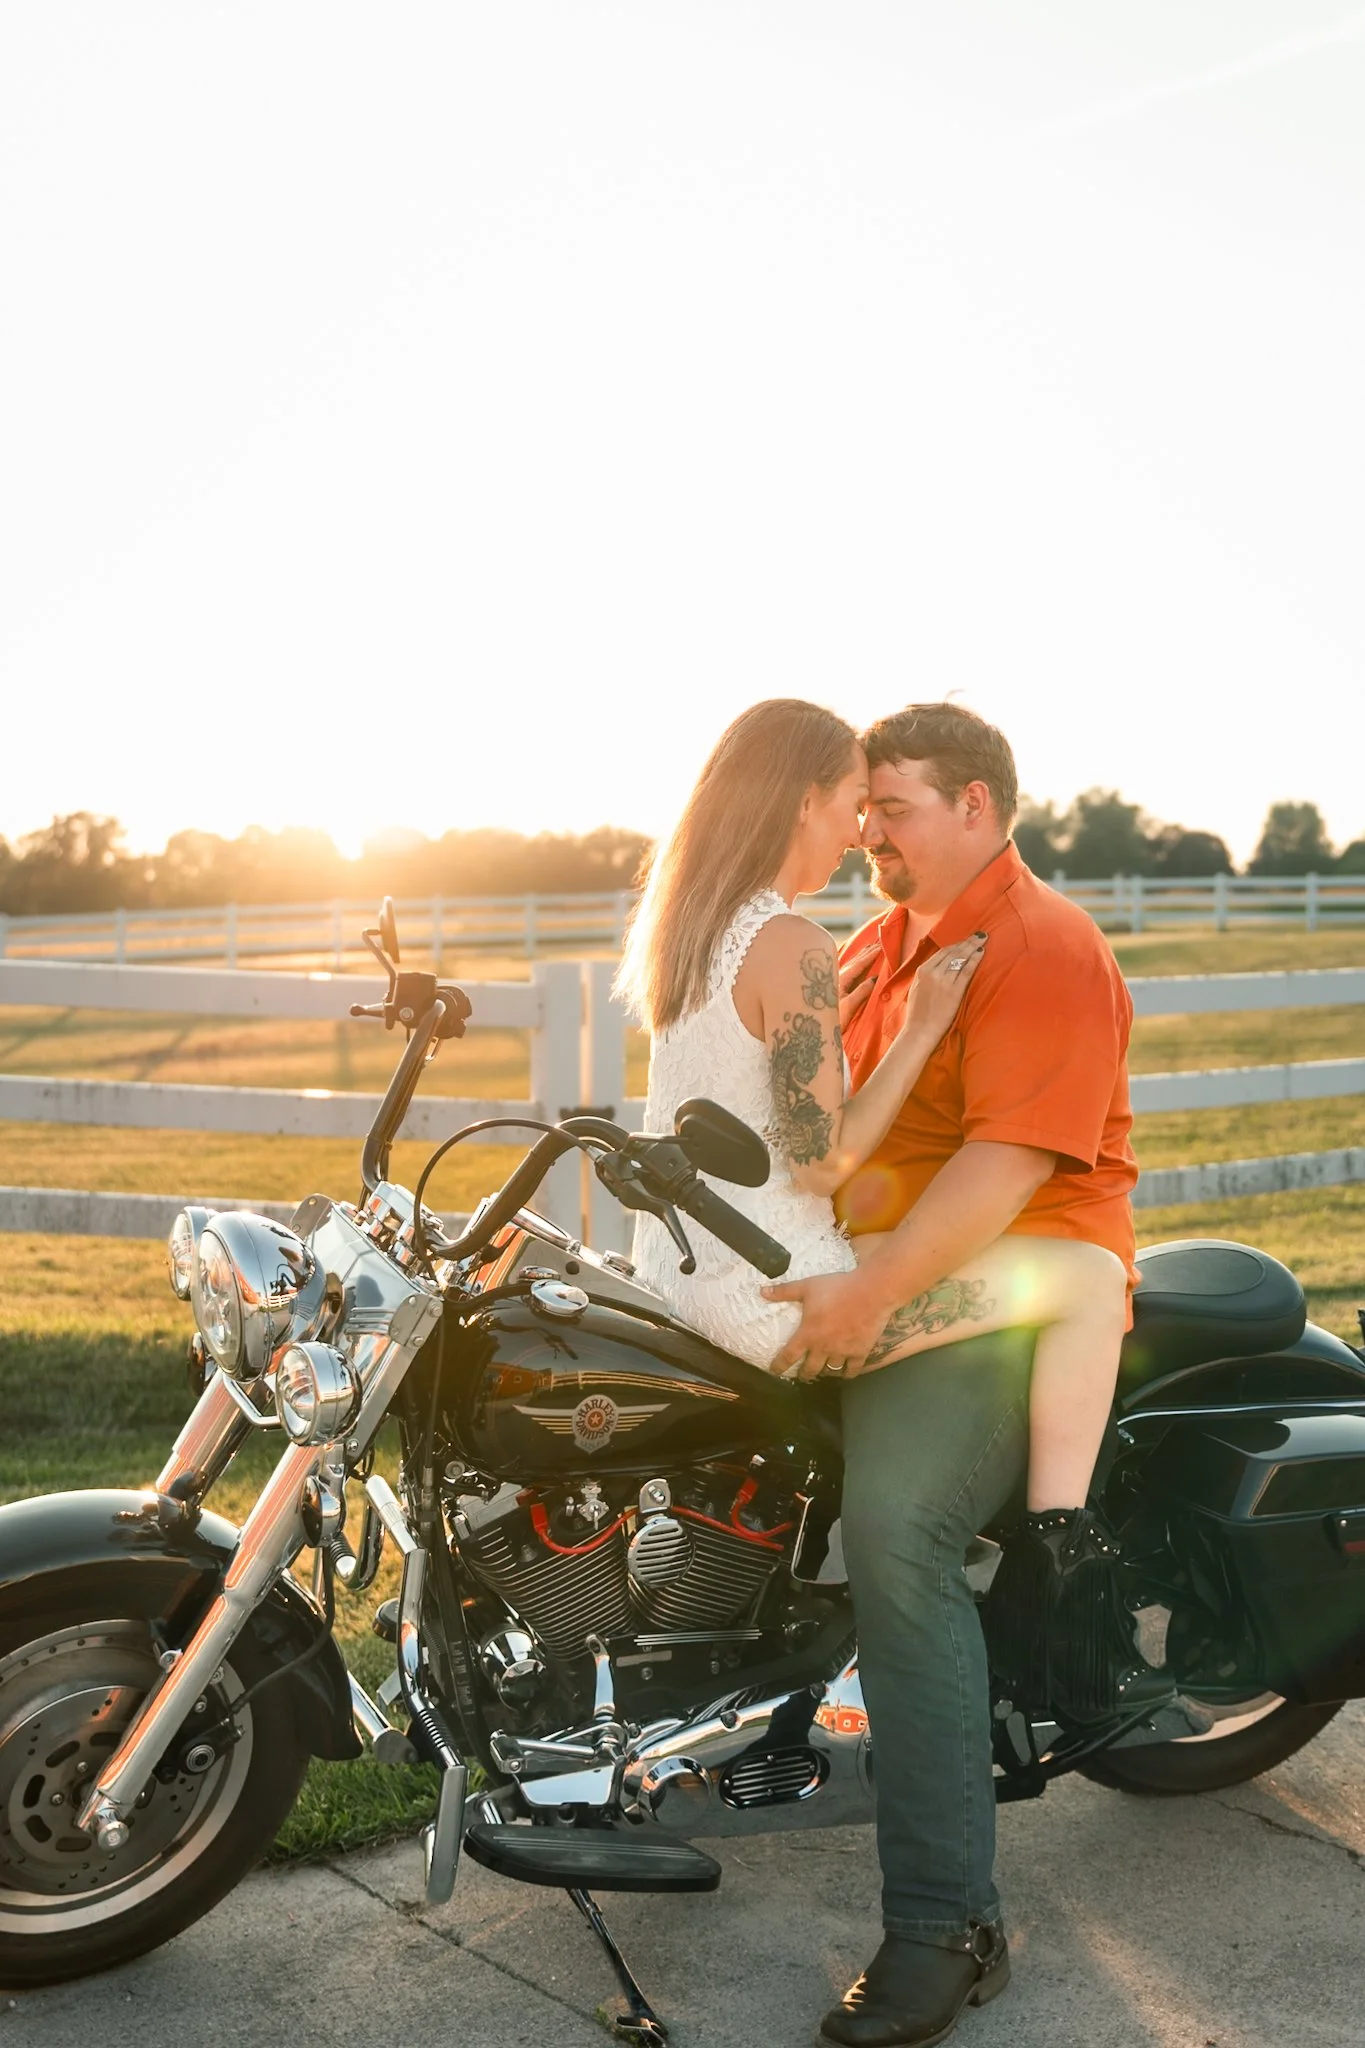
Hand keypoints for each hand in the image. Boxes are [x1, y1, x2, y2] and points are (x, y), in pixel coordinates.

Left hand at [760, 1267, 894, 1380]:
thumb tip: (762, 1291)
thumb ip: (785, 1291)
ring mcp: (843, 1352)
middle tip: (802, 1375)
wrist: (871, 1292)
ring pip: (830, 1371)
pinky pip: (852, 1370)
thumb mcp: (808, 1286)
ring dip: (824, 1373)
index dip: (779, 1365)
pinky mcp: (860, 1352)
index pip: (788, 1356)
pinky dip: (847, 1374)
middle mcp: (823, 1348)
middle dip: (804, 1374)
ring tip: (822, 1372)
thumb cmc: (838, 1288)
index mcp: (808, 1334)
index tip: (774, 1370)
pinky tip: (844, 1373)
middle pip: (810, 1369)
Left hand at [838, 941, 880, 1033]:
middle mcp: (836, 977)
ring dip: (861, 956)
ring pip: (851, 964)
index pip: (859, 964)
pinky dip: (855, 963)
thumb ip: (862, 991)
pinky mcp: (833, 988)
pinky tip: (855, 964)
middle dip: (867, 951)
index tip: (882, 945)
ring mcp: (834, 981)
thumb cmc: (832, 1019)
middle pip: (854, 961)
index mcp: (841, 979)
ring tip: (869, 947)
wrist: (815, 1028)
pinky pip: (847, 970)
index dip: (871, 954)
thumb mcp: (849, 1006)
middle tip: (878, 941)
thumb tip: (875, 978)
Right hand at [901, 933, 985, 1045]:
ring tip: (983, 939)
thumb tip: (938, 966)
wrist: (920, 1030)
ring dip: (973, 947)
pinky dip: (975, 960)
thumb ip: (927, 975)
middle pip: (953, 951)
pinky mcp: (954, 991)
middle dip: (967, 942)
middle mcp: (932, 972)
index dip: (956, 944)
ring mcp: (944, 981)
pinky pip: (966, 971)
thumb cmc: (918, 1013)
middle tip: (980, 934)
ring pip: (961, 958)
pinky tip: (981, 953)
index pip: (942, 952)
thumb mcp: (917, 988)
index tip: (966, 940)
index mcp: (922, 971)